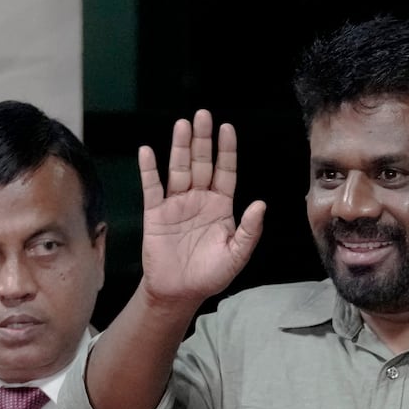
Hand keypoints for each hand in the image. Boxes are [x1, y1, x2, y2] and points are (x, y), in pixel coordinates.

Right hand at [138, 109, 265, 312]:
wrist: (179, 293)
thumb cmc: (210, 275)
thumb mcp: (236, 255)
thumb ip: (249, 231)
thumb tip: (261, 205)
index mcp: (221, 206)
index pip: (225, 171)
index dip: (226, 150)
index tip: (227, 128)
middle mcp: (199, 199)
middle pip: (201, 163)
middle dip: (202, 140)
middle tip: (203, 115)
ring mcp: (176, 204)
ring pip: (178, 169)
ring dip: (179, 147)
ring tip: (182, 125)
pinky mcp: (155, 213)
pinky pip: (152, 187)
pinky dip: (149, 170)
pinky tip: (148, 151)